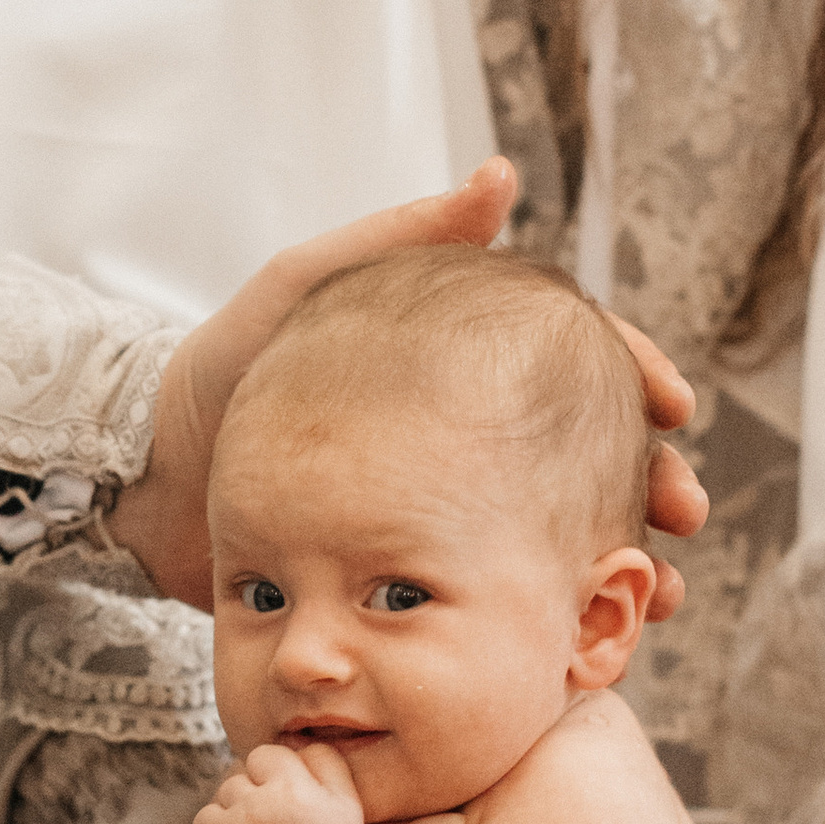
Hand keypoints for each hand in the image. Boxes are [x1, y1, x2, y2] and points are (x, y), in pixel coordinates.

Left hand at [108, 158, 707, 607]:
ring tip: (659, 593)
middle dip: (644, 481)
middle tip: (681, 512)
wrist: (143, 477)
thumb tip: (498, 178)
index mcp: (452, 369)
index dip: (629, 375)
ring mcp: (439, 512)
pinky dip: (547, 613)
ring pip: (554, 532)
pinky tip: (585, 645)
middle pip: (581, 455)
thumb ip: (399, 239)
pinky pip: (496, 594)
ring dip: (614, 559)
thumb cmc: (220, 370)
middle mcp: (459, 441)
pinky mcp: (407, 576)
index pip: (567, 363)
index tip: (672, 402)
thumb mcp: (305, 289)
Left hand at [182, 741, 365, 823]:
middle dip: (248, 804)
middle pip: (231, 784)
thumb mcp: (348, 803)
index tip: (286, 806)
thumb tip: (292, 739)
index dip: (272, 779)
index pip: (260, 756)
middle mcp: (253, 808)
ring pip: (207, 815)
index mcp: (289, 787)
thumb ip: (325, 759)